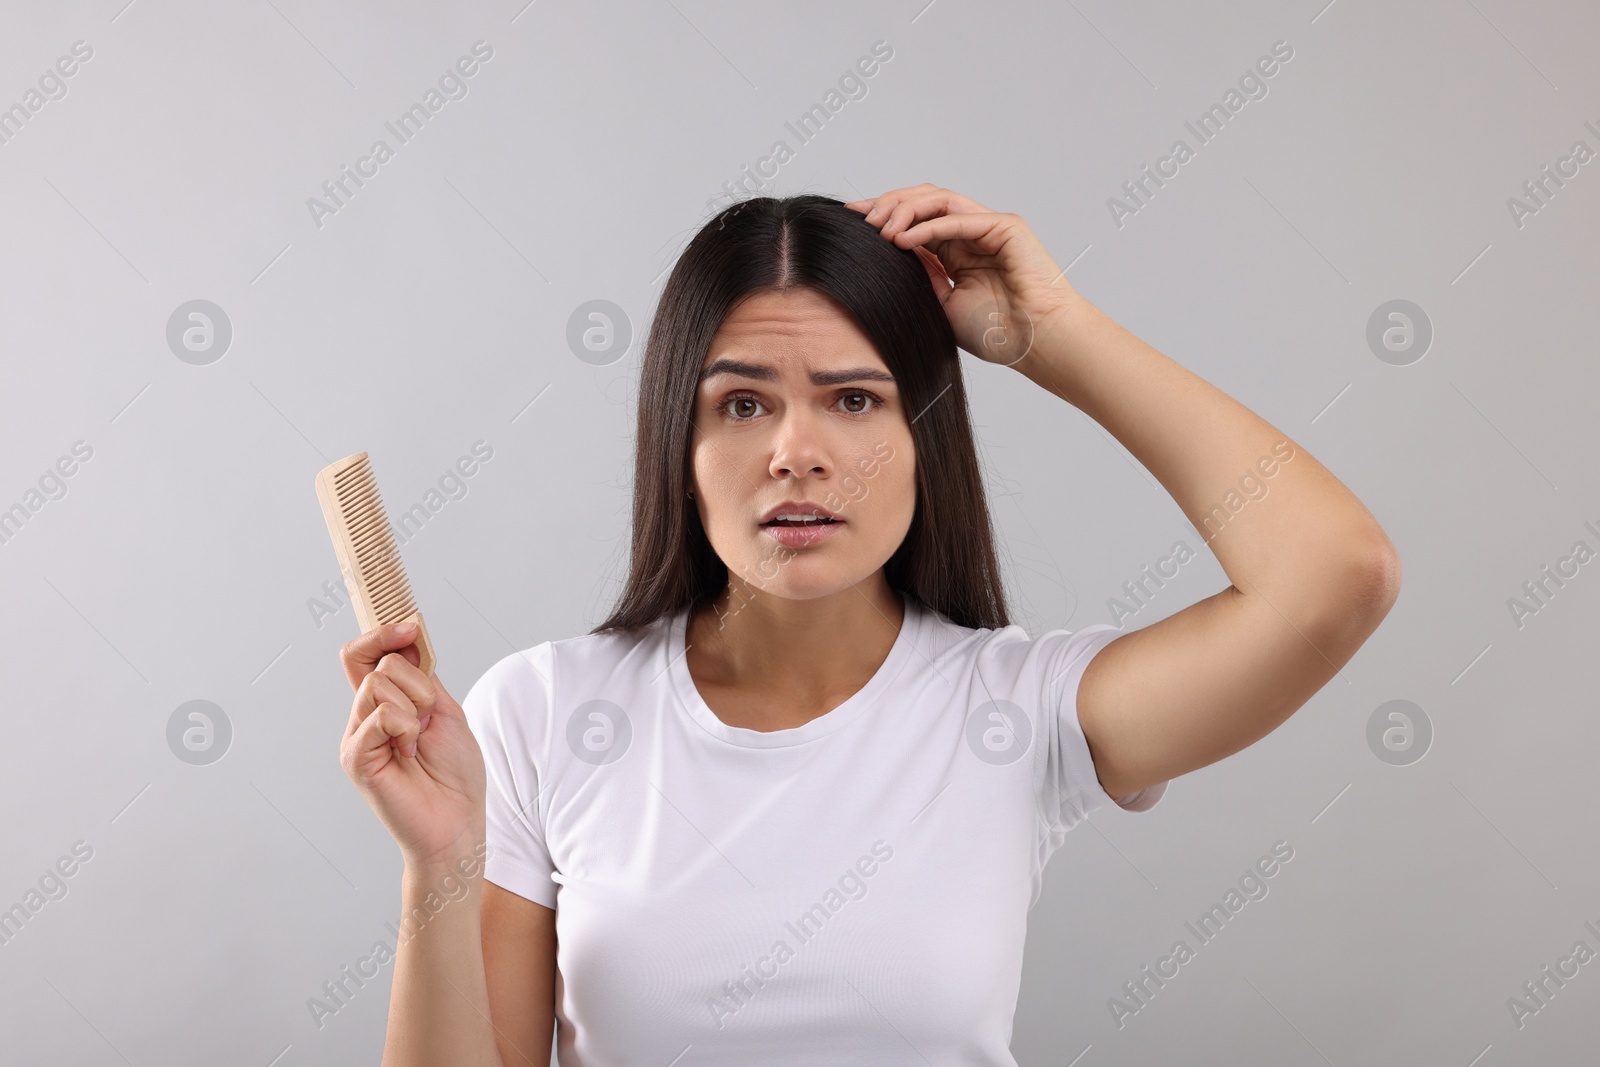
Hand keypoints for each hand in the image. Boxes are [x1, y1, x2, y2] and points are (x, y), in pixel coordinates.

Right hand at [339, 622, 486, 869]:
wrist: (457, 821)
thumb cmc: (455, 774)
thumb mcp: (445, 711)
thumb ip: (422, 677)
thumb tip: (406, 636)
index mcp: (385, 704)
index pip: (364, 655)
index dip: (382, 633)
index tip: (410, 628)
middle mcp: (364, 717)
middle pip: (378, 663)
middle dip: (418, 683)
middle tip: (428, 720)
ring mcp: (357, 736)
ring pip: (378, 683)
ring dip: (415, 706)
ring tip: (418, 742)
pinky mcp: (355, 757)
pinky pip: (379, 715)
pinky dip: (405, 727)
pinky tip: (409, 753)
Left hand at [845, 183, 1079, 365]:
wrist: (1036, 343)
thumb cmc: (997, 333)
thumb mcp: (941, 303)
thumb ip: (920, 275)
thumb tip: (889, 251)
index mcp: (956, 250)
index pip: (914, 220)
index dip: (882, 215)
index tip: (850, 221)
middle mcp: (970, 232)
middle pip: (922, 200)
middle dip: (887, 204)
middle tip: (860, 219)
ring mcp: (989, 226)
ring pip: (938, 199)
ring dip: (904, 209)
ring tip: (880, 228)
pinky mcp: (1005, 227)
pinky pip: (959, 217)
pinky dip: (928, 225)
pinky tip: (903, 239)